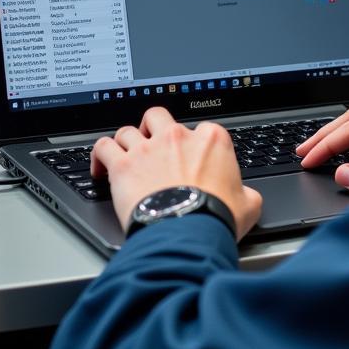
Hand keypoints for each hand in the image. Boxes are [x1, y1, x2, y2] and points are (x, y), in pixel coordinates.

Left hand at [91, 107, 262, 240]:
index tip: (192, 158)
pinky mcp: (124, 165)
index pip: (201, 128)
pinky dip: (99, 154)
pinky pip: (103, 147)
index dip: (195, 143)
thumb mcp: (248, 204)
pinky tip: (100, 166)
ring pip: (128, 130)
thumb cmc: (216, 217)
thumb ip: (247, 193)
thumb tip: (248, 197)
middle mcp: (178, 137)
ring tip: (125, 154)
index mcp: (211, 139)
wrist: (188, 233)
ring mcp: (148, 149)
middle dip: (154, 127)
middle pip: (159, 116)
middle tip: (153, 143)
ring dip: (126, 141)